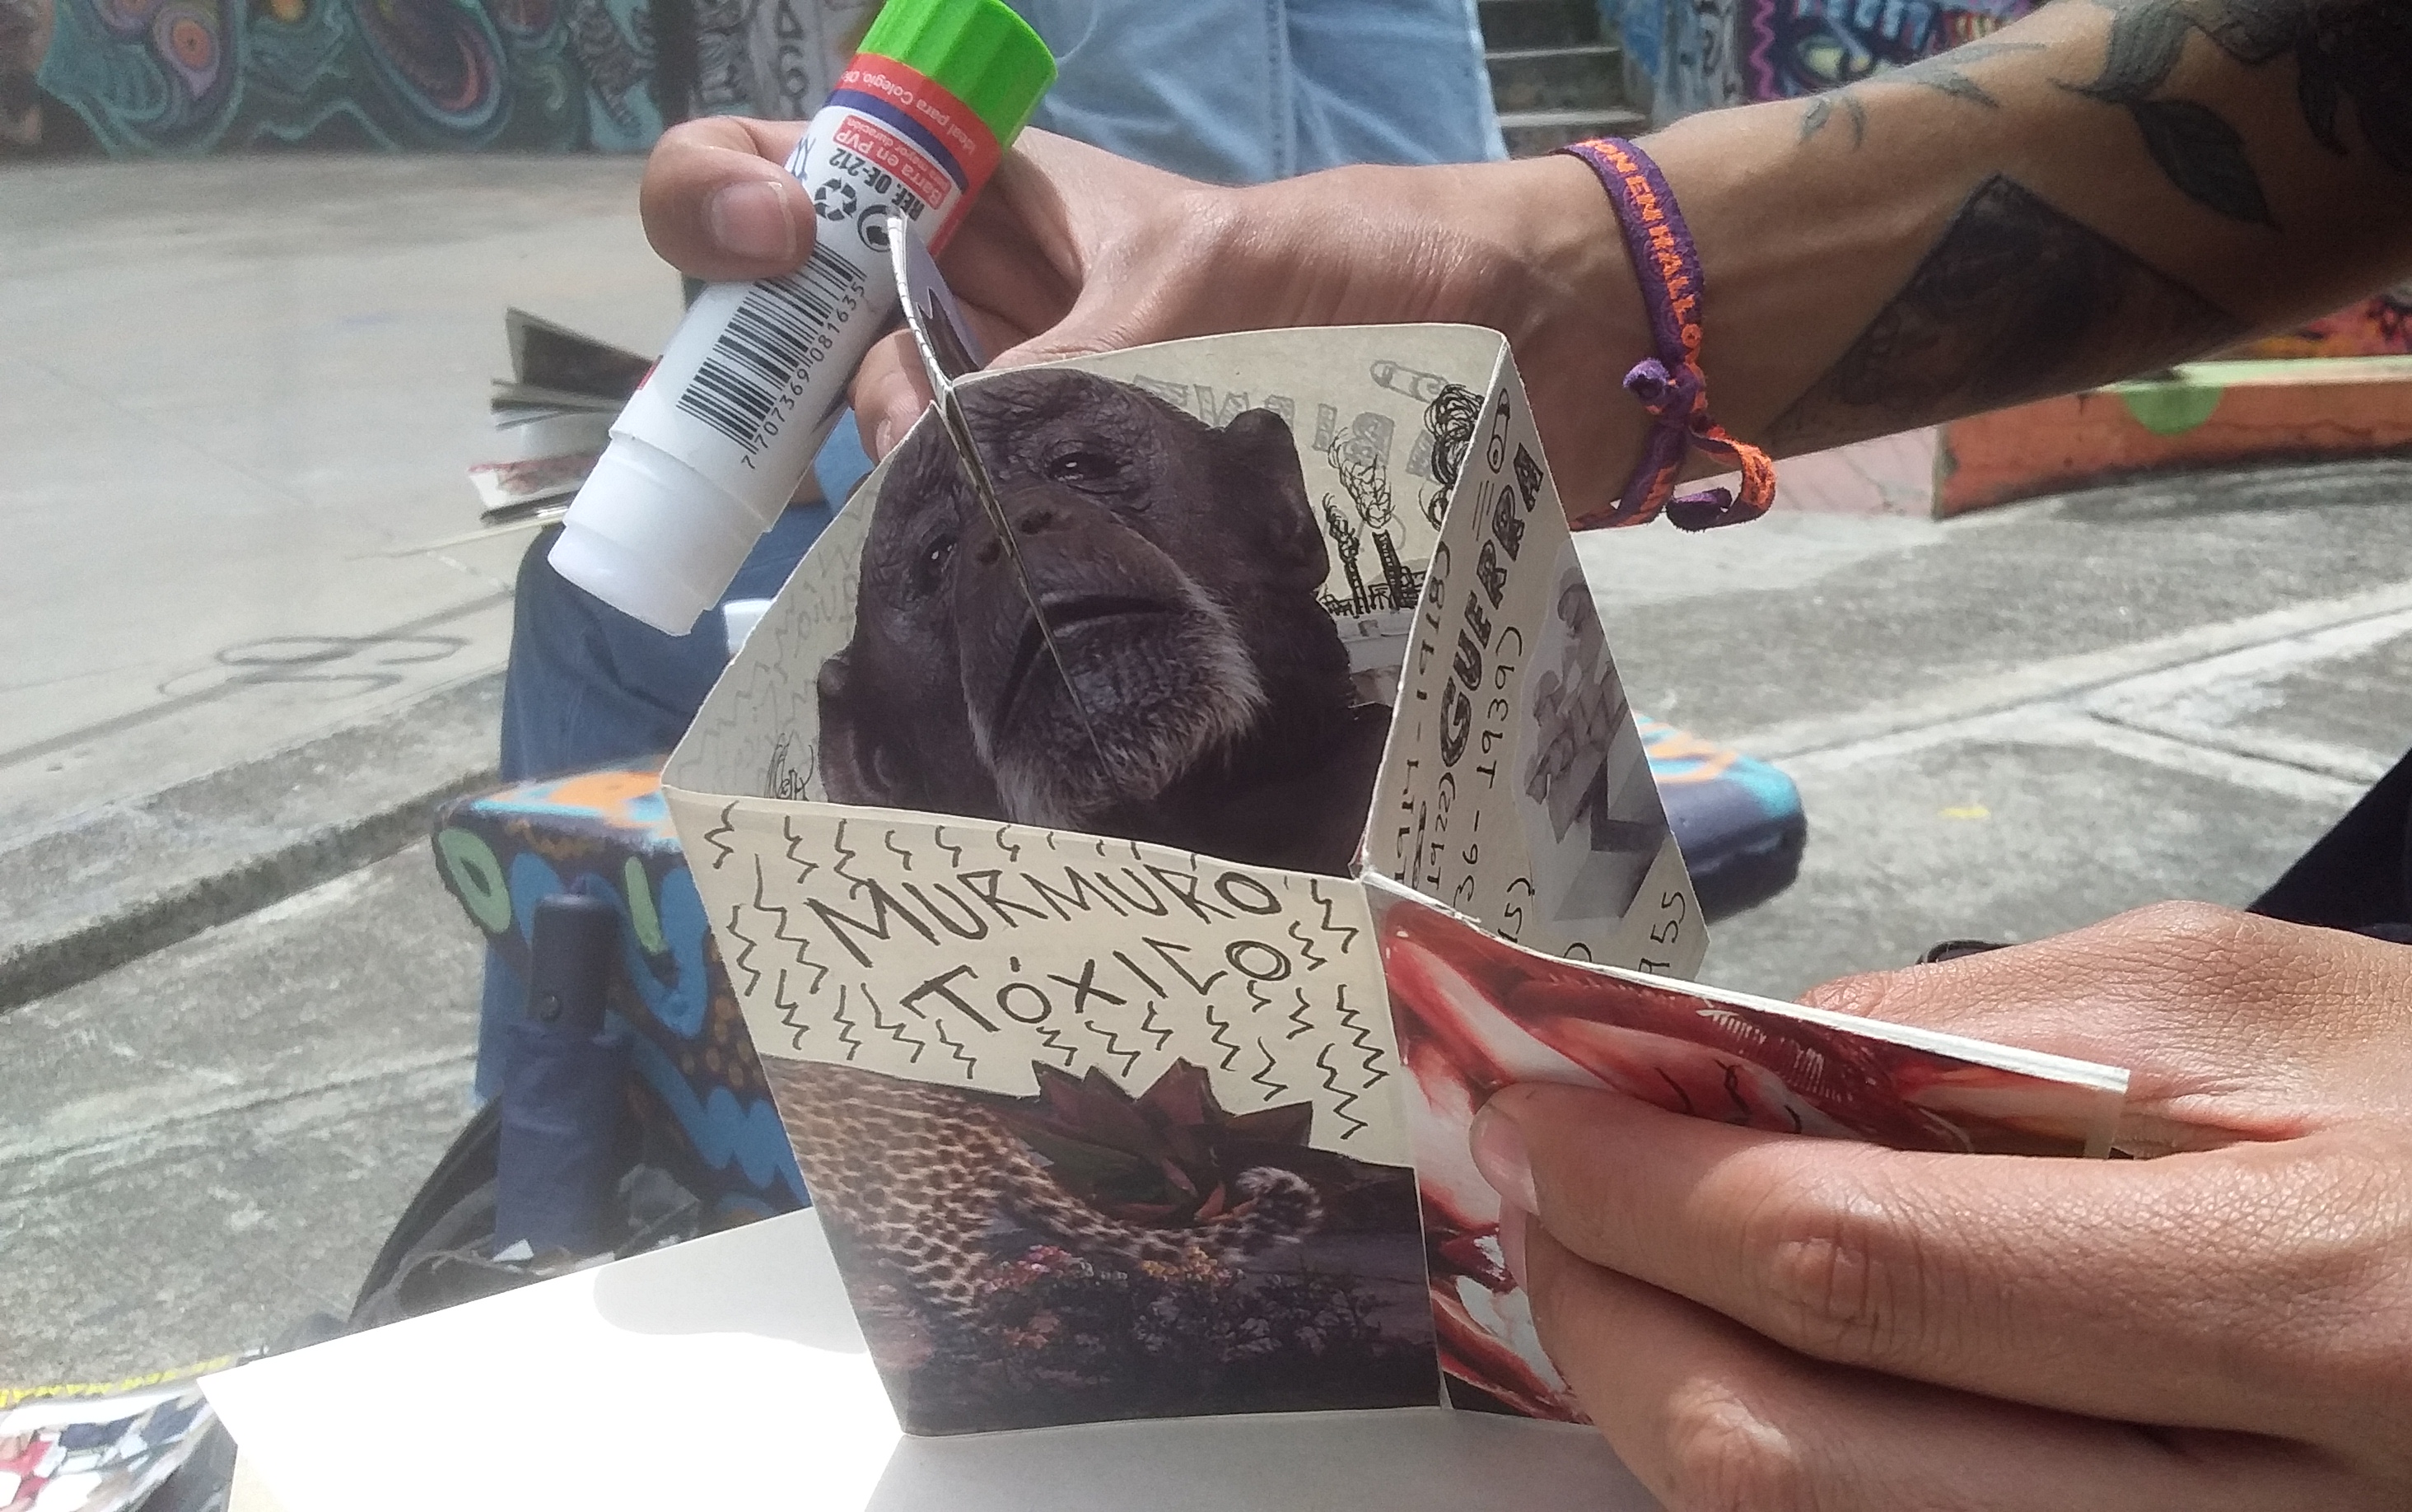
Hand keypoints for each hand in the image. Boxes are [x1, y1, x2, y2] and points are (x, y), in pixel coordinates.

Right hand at [636, 118, 1655, 512]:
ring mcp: (1049, 431)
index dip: (734, 193)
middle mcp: (1000, 321)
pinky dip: (983, 601)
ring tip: (948, 557)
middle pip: (820, 347)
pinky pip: (1005, 564)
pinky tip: (982, 642)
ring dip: (900, 515)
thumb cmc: (1382, 267)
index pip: (816, 173)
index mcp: (1006, 210)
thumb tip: (928, 472)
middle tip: (885, 451)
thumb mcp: (1201, 283)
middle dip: (808, 392)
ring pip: (903, 470)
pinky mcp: (1111, 535)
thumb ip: (1057, 371)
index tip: (759, 245)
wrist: (1548, 355)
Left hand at [1470, 903, 2411, 1508]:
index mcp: (2348, 1310)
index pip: (1874, 1273)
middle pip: (1812, 1470)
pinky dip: (1791, 1481)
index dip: (1651, 1194)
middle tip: (1535, 1194)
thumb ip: (1956, 1041)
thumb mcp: (2243, 995)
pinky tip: (1747, 1370)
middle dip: (1612, 1319)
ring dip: (1671, 1410)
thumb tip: (1704, 1083)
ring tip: (1611, 1272)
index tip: (1532, 1107)